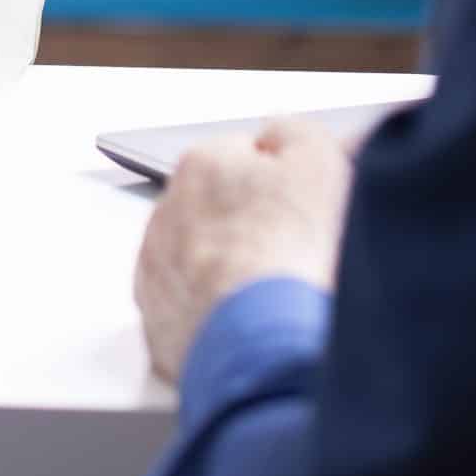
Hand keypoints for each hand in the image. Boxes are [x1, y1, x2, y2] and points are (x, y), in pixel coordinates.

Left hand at [134, 119, 354, 381]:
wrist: (263, 341)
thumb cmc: (290, 251)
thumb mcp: (318, 162)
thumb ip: (295, 134)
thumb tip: (278, 134)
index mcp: (201, 163)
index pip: (245, 157)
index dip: (284, 182)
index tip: (306, 207)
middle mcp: (166, 211)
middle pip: (219, 208)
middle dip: (252, 224)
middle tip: (297, 253)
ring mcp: (157, 269)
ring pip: (201, 258)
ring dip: (231, 270)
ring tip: (276, 295)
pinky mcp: (157, 322)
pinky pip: (191, 308)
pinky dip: (217, 314)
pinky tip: (251, 324)